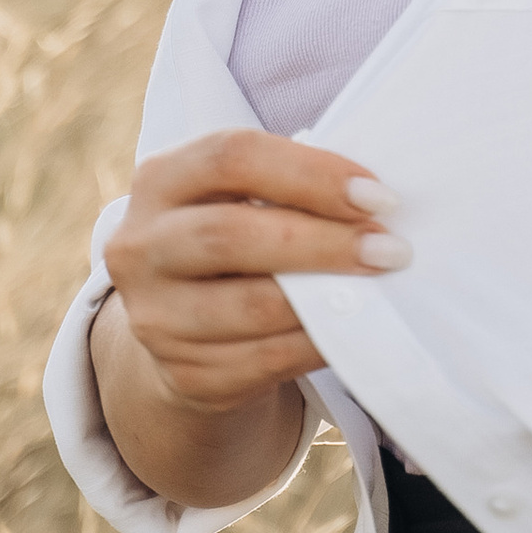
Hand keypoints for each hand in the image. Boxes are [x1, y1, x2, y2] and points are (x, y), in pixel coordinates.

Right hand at [105, 127, 404, 412]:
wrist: (186, 326)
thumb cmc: (237, 242)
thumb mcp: (241, 198)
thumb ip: (288, 189)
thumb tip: (374, 203)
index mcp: (159, 180)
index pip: (231, 157)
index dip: (310, 173)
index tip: (377, 196)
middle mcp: (140, 247)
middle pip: (231, 236)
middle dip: (323, 241)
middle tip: (390, 248)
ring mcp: (155, 318)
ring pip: (252, 307)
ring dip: (328, 298)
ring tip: (379, 287)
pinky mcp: (185, 375)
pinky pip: (266, 360)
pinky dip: (319, 342)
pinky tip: (352, 328)